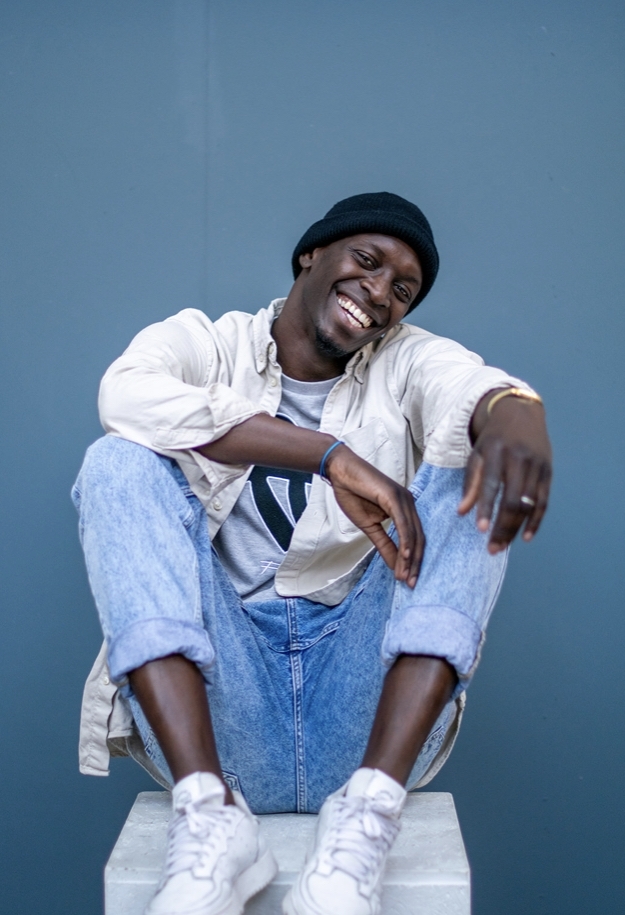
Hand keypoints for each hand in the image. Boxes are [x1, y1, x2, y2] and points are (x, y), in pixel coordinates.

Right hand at [325, 445, 424, 587]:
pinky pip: (403, 523)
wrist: (340, 471)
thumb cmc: (353, 493)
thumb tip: (394, 565)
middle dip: (414, 563)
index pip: (415, 539)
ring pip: (413, 534)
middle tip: (409, 583)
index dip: (413, 561)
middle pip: (419, 539)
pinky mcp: (395, 497)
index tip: (408, 580)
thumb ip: (384, 544)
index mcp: (405, 510)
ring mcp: (404, 499)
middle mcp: (409, 504)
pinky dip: (405, 541)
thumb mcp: (369, 526)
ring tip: (404, 576)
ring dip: (409, 558)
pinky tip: (404, 556)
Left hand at [458, 393, 551, 553]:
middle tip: (491, 548)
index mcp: (498, 453)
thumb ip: (471, 483)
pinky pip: (544, 502)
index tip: (480, 529)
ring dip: (516, 529)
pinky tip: (526, 537)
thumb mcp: (478, 454)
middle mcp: (520, 460)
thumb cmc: (494, 438)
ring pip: (529, 505)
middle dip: (502, 527)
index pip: (492, 485)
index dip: (487, 508)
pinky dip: (535, 521)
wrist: (521, 414)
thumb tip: (462, 512)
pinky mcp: (548, 473)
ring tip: (502, 546)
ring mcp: (537, 467)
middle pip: (514, 500)